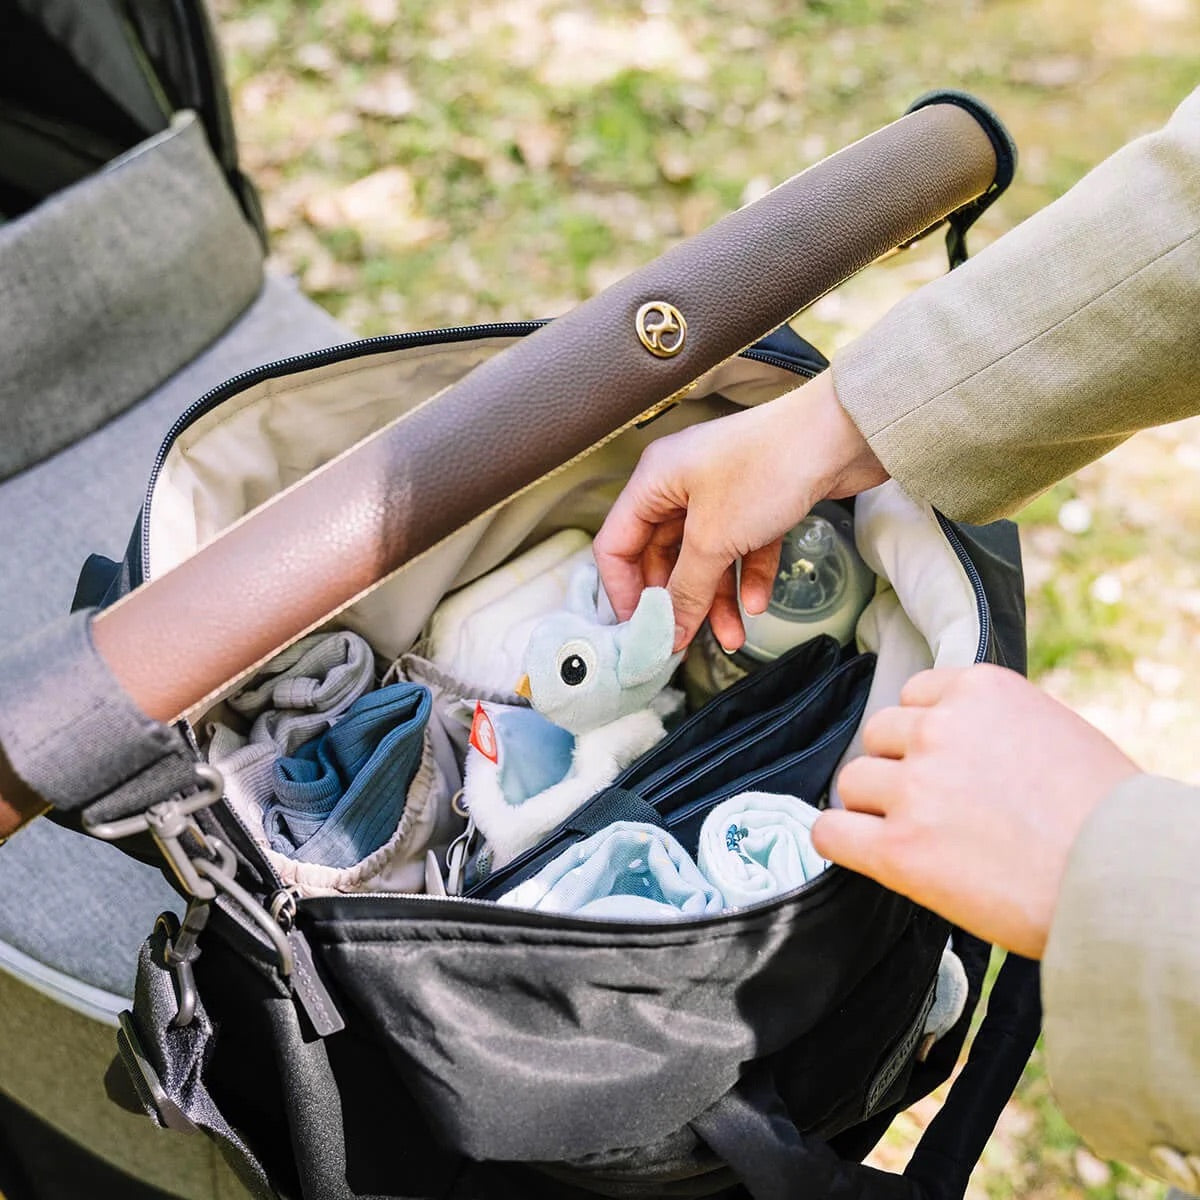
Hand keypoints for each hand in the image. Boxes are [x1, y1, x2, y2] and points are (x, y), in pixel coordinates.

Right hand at [593, 371, 886, 650]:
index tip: (640, 631)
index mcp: (653, 481)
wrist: (844, 434)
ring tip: (734, 636)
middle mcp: (681, 485)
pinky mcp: (757, 501)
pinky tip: (760, 604)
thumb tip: (666, 632)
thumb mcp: (713, 539)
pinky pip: (742, 548)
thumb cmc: (768, 467)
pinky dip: (749, 576)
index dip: (624, 591)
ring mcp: (721, 493)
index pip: (616, 545)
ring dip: (717, 599)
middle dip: (679, 600)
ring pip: (706, 558)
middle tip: (686, 640)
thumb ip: (685, 590)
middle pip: (663, 556)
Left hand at [812, 664, 1140, 958]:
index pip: (914, 696)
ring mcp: (915, 789)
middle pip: (878, 737)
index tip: (943, 763)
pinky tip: (861, 851)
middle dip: (898, 768)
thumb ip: (990, 725)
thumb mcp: (1051, 731)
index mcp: (979, 690)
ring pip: (852, 782)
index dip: (924, 734)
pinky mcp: (899, 850)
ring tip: (916, 836)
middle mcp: (939, 729)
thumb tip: (949, 736)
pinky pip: (831, 832)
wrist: (1128, 882)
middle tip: (934, 807)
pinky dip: (840, 840)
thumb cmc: (1107, 816)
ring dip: (873, 807)